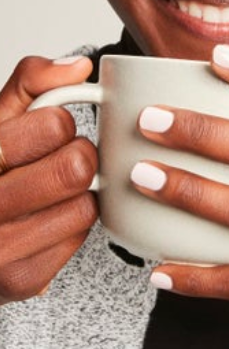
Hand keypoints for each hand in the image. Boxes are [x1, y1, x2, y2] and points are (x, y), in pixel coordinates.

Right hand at [0, 56, 97, 302]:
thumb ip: (29, 86)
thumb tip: (78, 67)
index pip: (53, 127)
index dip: (58, 125)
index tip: (45, 132)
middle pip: (76, 168)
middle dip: (78, 157)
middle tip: (59, 159)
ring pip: (85, 205)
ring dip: (78, 193)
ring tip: (49, 191)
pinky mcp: (23, 281)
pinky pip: (80, 238)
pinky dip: (71, 223)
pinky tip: (44, 219)